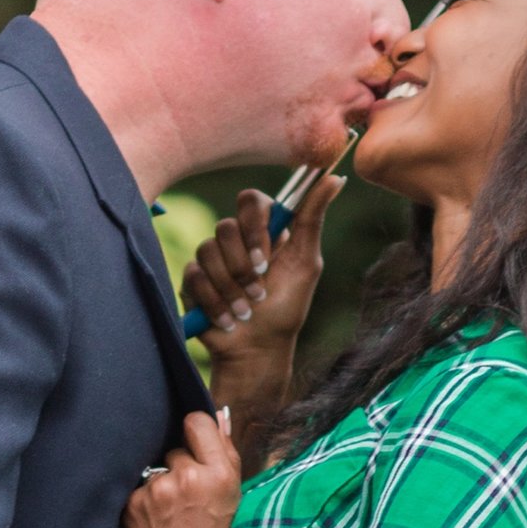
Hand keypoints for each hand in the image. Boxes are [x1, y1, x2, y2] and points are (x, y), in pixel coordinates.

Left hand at [126, 406, 242, 527]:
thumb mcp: (232, 499)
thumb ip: (224, 454)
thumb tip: (219, 415)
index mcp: (220, 473)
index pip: (197, 421)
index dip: (195, 434)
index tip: (195, 451)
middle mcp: (188, 476)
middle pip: (175, 449)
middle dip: (180, 468)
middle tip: (188, 502)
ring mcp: (157, 489)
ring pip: (156, 470)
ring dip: (161, 486)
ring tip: (171, 518)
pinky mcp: (134, 504)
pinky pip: (139, 489)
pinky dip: (145, 503)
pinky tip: (156, 525)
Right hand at [183, 172, 339, 368]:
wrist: (257, 350)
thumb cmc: (286, 308)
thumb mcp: (306, 262)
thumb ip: (312, 219)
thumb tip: (334, 177)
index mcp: (264, 230)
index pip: (249, 200)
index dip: (253, 225)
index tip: (266, 255)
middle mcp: (235, 240)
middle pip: (225, 227)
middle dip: (243, 266)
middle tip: (259, 289)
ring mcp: (211, 259)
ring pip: (207, 251)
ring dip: (231, 288)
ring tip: (245, 310)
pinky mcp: (192, 280)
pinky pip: (193, 276)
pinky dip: (214, 301)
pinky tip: (228, 318)